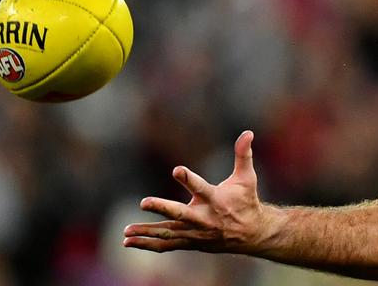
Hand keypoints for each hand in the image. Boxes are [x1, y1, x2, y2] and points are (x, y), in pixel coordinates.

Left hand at [123, 130, 277, 253]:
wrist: (251, 233)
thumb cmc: (246, 200)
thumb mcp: (247, 177)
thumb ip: (243, 155)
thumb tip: (247, 132)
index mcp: (217, 200)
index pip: (201, 188)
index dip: (189, 179)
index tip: (176, 169)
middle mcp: (204, 218)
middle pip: (180, 214)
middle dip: (163, 208)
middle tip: (144, 202)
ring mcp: (196, 232)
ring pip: (169, 233)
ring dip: (147, 232)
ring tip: (126, 231)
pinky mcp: (190, 241)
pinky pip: (167, 245)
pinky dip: (148, 244)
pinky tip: (129, 242)